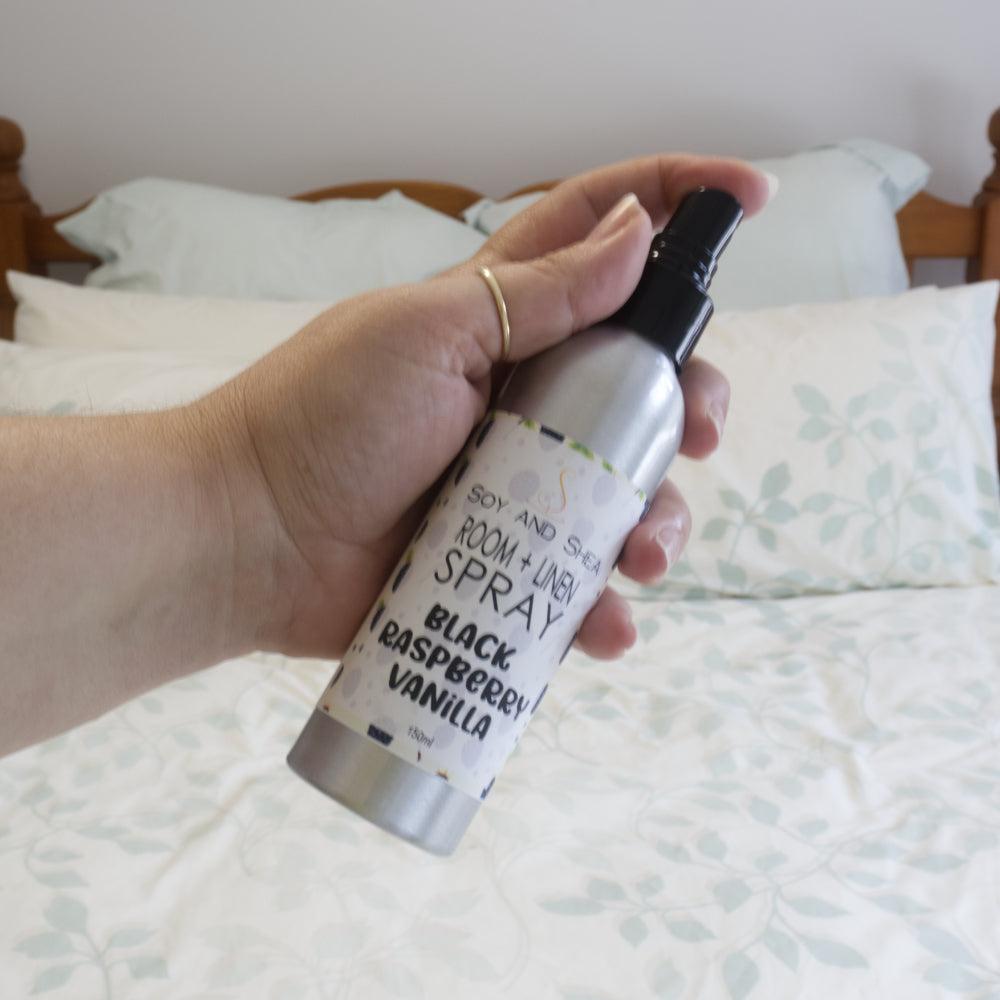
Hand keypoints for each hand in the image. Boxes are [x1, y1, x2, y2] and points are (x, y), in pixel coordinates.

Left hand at [212, 155, 771, 661]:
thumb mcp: (427, 333)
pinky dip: (602, 607)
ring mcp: (517, 484)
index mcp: (503, 321)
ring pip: (626, 494)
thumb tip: (636, 229)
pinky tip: (603, 622)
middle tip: (698, 434)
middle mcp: (522, 397)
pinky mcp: (503, 562)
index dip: (675, 204)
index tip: (750, 198)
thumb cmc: (323, 418)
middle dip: (691, 404)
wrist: (251, 540)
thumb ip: (536, 292)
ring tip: (641, 554)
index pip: (599, 240)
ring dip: (659, 523)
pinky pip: (577, 583)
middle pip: (643, 384)